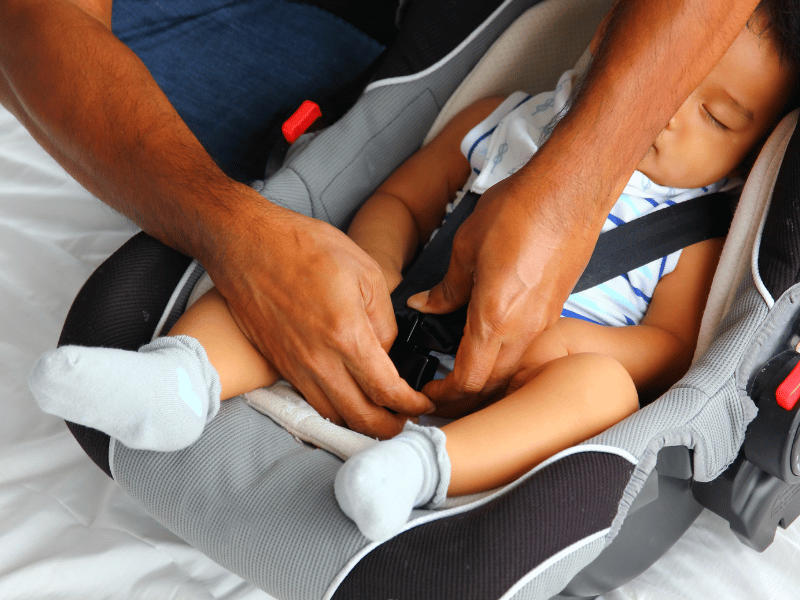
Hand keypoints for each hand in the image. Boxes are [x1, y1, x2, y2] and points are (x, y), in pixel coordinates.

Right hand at [205, 196, 432, 438]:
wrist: (247, 244)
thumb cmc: (303, 247)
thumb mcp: (366, 273)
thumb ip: (384, 321)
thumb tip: (387, 352)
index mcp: (346, 334)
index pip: (386, 391)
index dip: (411, 405)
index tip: (422, 404)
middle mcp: (319, 360)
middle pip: (361, 418)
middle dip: (390, 427)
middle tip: (406, 419)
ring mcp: (295, 366)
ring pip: (334, 416)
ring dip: (361, 423)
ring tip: (380, 414)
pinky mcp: (280, 364)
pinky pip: (312, 400)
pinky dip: (335, 409)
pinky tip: (348, 399)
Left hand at [408, 170, 602, 407]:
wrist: (569, 191)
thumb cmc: (522, 210)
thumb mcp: (466, 248)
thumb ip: (446, 288)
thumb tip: (426, 305)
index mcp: (495, 317)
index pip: (468, 379)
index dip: (445, 395)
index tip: (428, 395)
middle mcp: (523, 329)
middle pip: (491, 384)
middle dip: (462, 396)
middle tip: (439, 392)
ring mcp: (542, 323)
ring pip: (511, 370)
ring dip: (484, 380)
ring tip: (458, 373)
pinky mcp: (553, 311)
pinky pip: (525, 350)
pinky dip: (503, 359)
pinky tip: (486, 345)